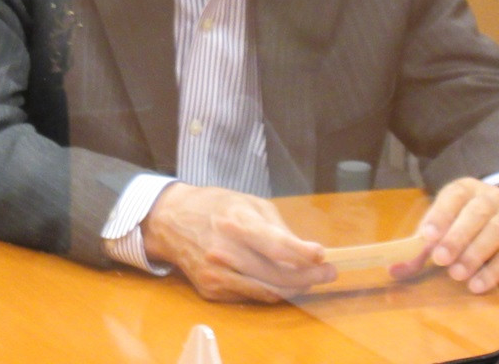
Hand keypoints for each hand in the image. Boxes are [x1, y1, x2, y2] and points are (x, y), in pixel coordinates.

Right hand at [140, 183, 335, 302]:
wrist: (170, 221)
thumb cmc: (215, 206)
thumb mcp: (247, 202)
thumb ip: (276, 226)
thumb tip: (305, 252)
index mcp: (235, 222)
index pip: (275, 244)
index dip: (302, 253)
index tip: (323, 256)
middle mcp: (224, 251)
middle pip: (277, 275)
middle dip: (309, 276)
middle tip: (327, 272)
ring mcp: (216, 274)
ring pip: (268, 291)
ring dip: (294, 287)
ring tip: (309, 278)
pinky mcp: (211, 290)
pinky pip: (251, 295)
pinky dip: (269, 290)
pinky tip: (276, 280)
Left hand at [391, 178, 498, 292]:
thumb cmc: (472, 220)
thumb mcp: (446, 224)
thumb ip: (422, 248)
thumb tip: (393, 271)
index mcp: (465, 189)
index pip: (452, 197)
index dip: (440, 216)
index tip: (426, 237)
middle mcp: (491, 198)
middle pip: (475, 214)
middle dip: (456, 237)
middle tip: (441, 260)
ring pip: (495, 232)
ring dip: (475, 255)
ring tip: (457, 275)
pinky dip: (495, 270)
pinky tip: (478, 284)